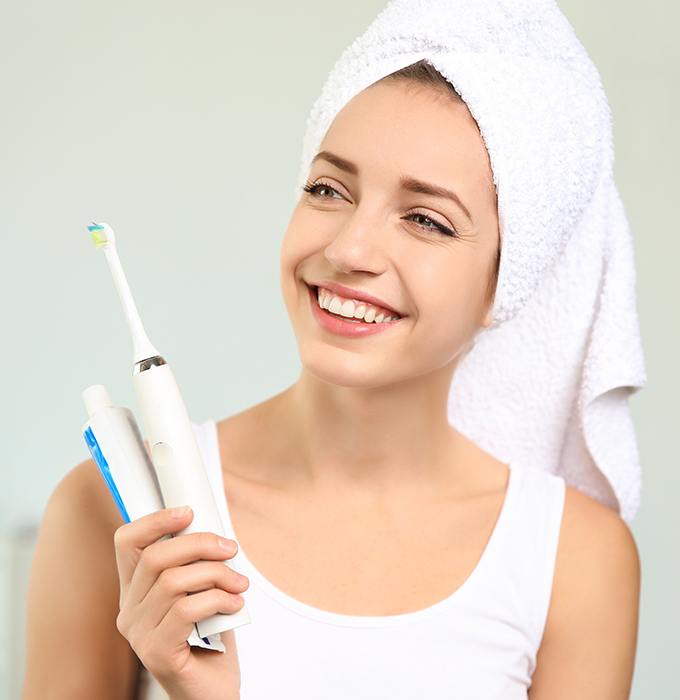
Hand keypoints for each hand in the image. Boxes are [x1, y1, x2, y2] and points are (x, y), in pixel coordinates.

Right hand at [113, 506, 248, 699]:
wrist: (213, 692)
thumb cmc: (210, 639)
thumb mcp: (201, 592)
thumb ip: (197, 565)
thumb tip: (215, 532)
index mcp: (136, 591)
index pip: (126, 543)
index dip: (154, 521)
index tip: (188, 513)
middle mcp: (129, 611)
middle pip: (156, 557)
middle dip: (200, 544)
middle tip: (230, 550)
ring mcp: (139, 634)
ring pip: (174, 582)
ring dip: (217, 575)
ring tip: (239, 584)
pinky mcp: (156, 653)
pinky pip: (187, 610)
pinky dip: (218, 600)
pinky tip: (235, 606)